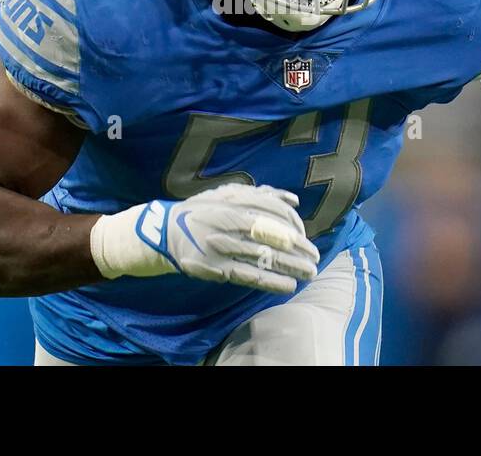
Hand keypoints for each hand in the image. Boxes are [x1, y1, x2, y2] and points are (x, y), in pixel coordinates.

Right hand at [91, 183, 320, 294]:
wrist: (165, 232)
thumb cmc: (202, 211)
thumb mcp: (226, 194)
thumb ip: (259, 194)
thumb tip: (292, 201)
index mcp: (233, 200)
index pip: (274, 210)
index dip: (293, 224)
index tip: (304, 235)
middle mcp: (229, 220)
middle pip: (273, 234)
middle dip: (299, 247)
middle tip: (315, 256)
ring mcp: (222, 245)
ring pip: (265, 257)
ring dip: (291, 267)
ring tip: (309, 273)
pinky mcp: (216, 268)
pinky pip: (249, 275)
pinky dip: (272, 281)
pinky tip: (289, 285)